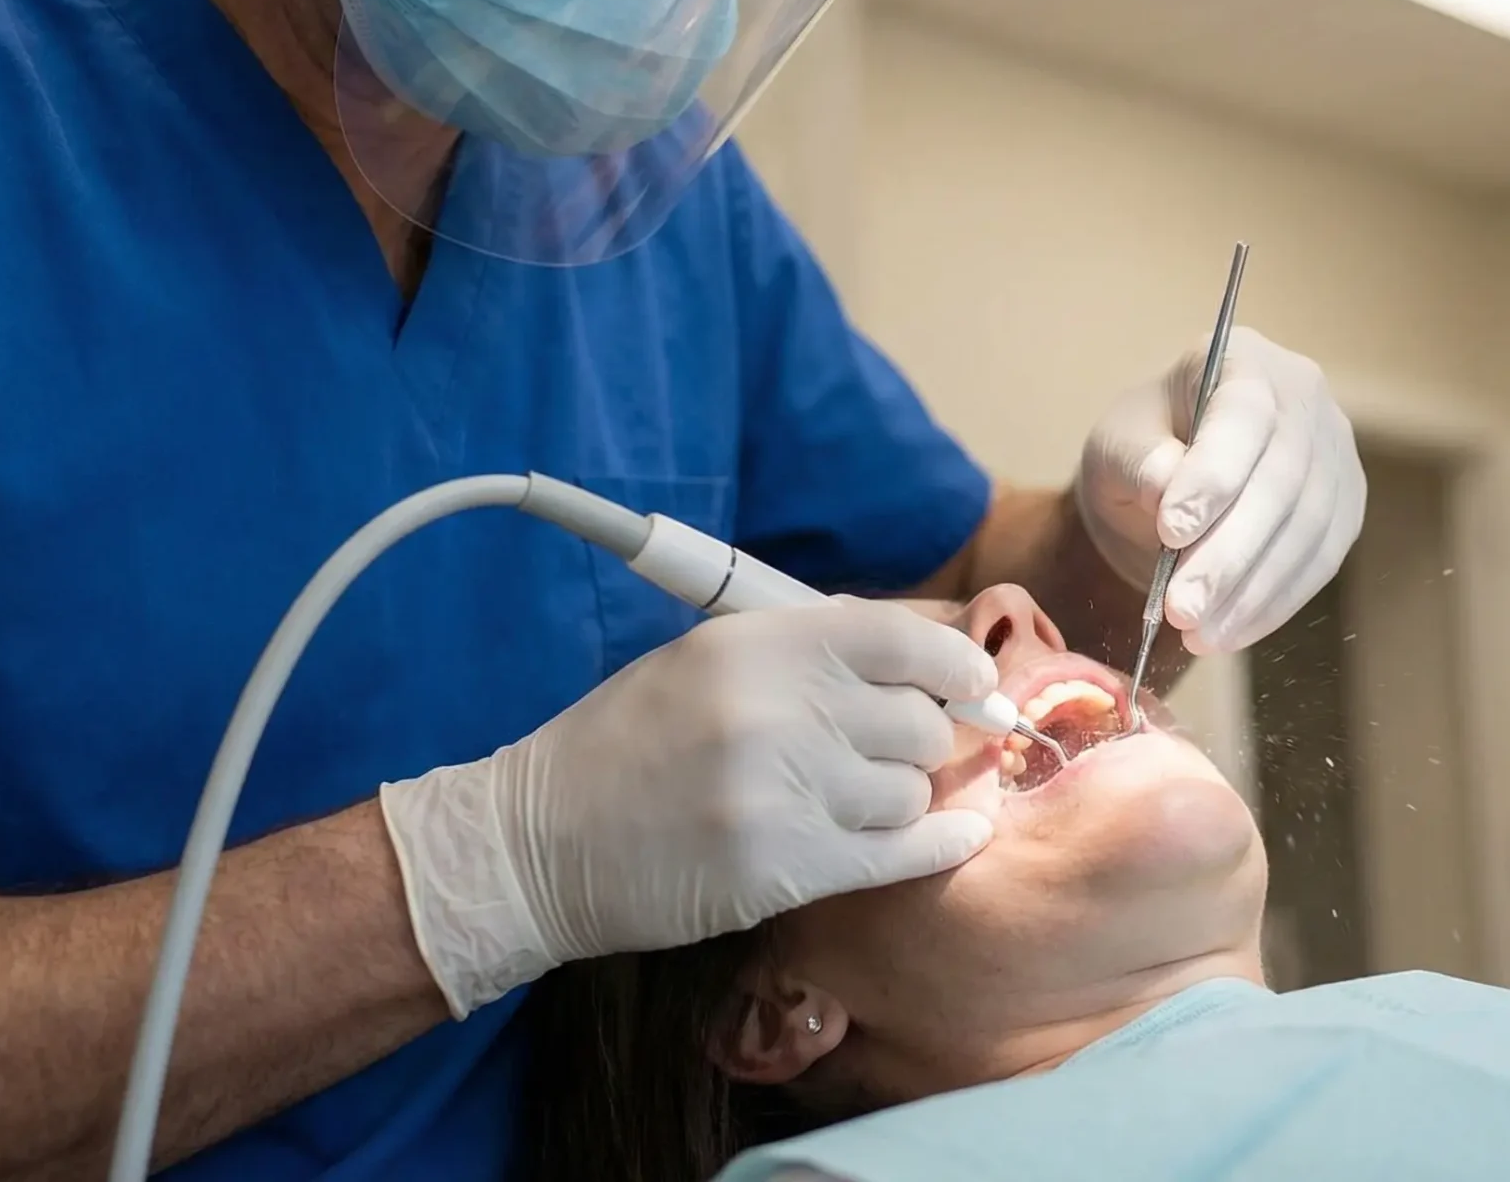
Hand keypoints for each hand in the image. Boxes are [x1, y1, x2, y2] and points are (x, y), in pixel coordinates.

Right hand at [378, 599, 996, 1017]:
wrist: (538, 843)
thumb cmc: (627, 743)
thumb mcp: (704, 658)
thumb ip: (807, 650)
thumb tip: (925, 658)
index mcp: (757, 643)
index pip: (902, 639)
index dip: (954, 663)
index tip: (972, 682)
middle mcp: (777, 710)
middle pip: (920, 723)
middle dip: (919, 740)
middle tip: (891, 752)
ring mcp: (783, 793)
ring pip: (911, 793)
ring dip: (898, 799)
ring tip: (851, 800)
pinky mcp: (783, 869)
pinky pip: (901, 855)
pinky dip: (940, 845)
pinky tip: (957, 837)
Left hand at [1077, 328, 1365, 654]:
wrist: (1175, 484)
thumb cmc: (1142, 451)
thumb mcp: (1116, 446)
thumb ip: (1137, 461)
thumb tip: (1166, 490)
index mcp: (1244, 359)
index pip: (1243, 415)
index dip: (1214, 475)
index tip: (1172, 532)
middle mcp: (1304, 398)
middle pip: (1282, 479)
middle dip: (1229, 553)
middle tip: (1181, 607)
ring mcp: (1335, 453)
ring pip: (1307, 529)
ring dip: (1251, 590)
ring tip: (1196, 631)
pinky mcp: (1344, 509)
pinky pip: (1319, 563)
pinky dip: (1273, 604)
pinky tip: (1230, 633)